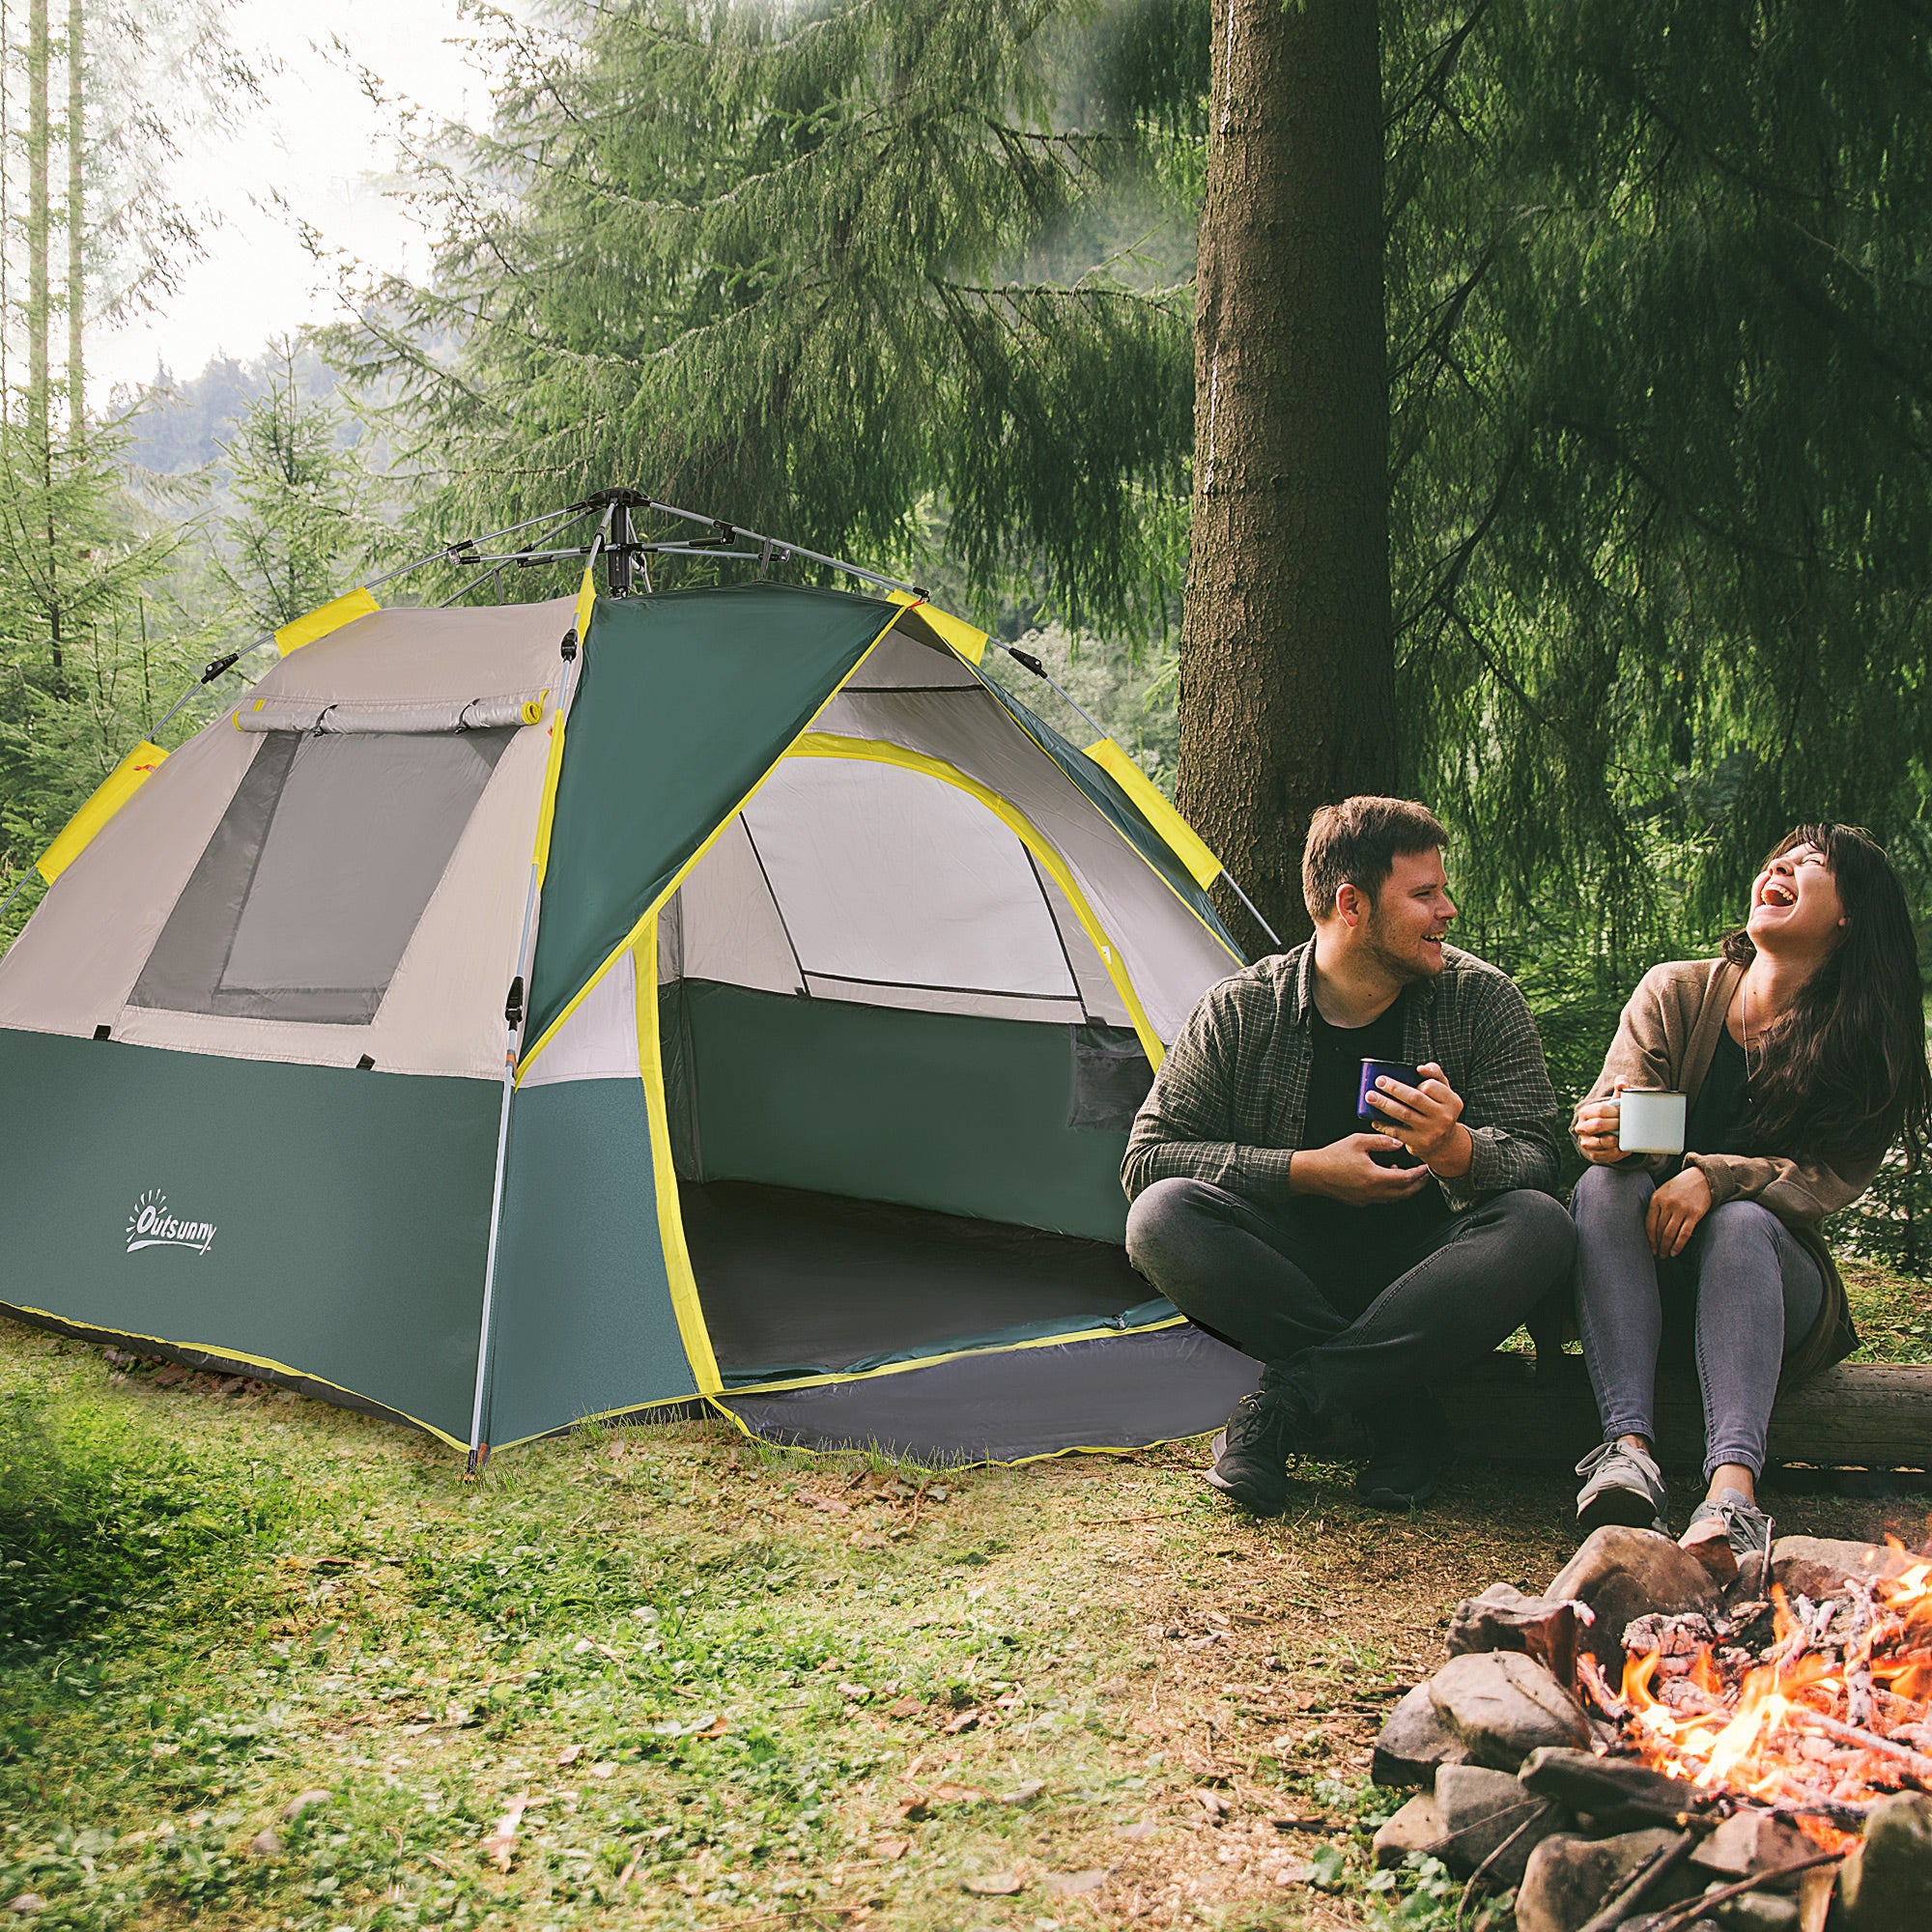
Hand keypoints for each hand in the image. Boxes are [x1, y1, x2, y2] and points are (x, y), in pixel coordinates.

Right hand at [1292, 1133, 1434, 1206]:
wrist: (1313, 1172)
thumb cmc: (1332, 1156)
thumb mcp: (1358, 1141)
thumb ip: (1381, 1141)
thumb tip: (1398, 1142)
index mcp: (1375, 1177)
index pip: (1406, 1179)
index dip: (1419, 1173)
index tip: (1425, 1166)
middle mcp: (1373, 1192)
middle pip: (1405, 1193)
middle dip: (1419, 1184)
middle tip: (1425, 1175)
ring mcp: (1367, 1199)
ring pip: (1395, 1198)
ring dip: (1406, 1189)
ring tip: (1409, 1176)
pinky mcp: (1360, 1201)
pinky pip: (1383, 1199)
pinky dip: (1392, 1191)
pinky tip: (1388, 1178)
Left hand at [1365, 1061, 1471, 1177]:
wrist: (1444, 1144)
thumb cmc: (1439, 1110)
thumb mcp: (1445, 1092)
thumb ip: (1435, 1074)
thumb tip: (1421, 1068)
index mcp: (1452, 1102)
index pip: (1431, 1086)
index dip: (1417, 1081)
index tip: (1404, 1079)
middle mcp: (1444, 1117)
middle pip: (1415, 1098)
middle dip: (1394, 1088)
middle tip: (1379, 1081)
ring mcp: (1432, 1132)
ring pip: (1404, 1114)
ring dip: (1384, 1104)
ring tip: (1370, 1096)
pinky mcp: (1420, 1143)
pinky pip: (1398, 1132)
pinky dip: (1384, 1125)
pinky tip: (1374, 1119)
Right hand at [1575, 1079, 1626, 1163]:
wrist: (1604, 1134)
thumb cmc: (1610, 1115)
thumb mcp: (1614, 1103)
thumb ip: (1620, 1090)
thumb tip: (1623, 1081)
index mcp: (1585, 1112)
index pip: (1599, 1110)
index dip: (1614, 1111)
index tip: (1624, 1113)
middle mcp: (1581, 1127)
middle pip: (1598, 1125)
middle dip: (1615, 1124)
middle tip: (1625, 1124)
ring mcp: (1586, 1142)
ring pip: (1600, 1142)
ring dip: (1616, 1139)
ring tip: (1625, 1136)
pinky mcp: (1593, 1155)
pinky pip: (1605, 1155)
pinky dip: (1618, 1152)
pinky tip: (1626, 1148)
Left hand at [1645, 1167, 1711, 1257]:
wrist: (1702, 1177)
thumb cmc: (1680, 1187)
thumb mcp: (1664, 1192)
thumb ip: (1657, 1207)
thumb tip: (1651, 1230)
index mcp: (1657, 1198)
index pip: (1649, 1223)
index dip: (1649, 1239)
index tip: (1650, 1248)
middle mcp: (1668, 1204)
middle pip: (1660, 1230)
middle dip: (1658, 1245)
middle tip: (1658, 1255)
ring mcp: (1681, 1209)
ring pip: (1670, 1234)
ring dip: (1666, 1247)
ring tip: (1665, 1255)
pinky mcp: (1694, 1214)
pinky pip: (1684, 1234)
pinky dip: (1678, 1245)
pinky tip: (1674, 1252)